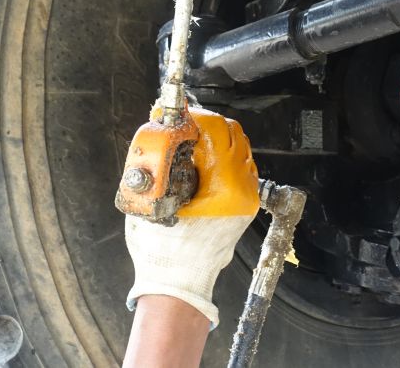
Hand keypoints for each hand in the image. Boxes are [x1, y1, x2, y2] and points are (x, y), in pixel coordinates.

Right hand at [124, 106, 258, 327]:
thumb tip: (157, 128)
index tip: (175, 114)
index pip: (216, 130)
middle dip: (205, 124)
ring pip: (238, 147)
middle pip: (232, 133)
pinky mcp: (243, 205)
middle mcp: (243, 190)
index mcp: (225, 187)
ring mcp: (247, 197)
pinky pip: (239, 166)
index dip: (193, 116)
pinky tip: (199, 161)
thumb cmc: (163, 251)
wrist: (177, 285)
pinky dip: (221, 156)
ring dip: (214, 139)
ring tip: (187, 142)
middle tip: (180, 126)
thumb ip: (155, 161)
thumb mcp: (152, 198)